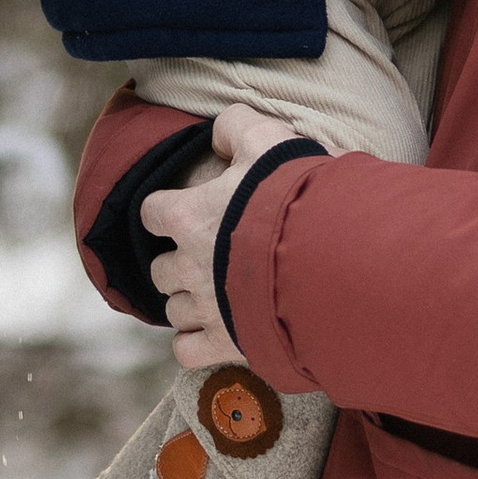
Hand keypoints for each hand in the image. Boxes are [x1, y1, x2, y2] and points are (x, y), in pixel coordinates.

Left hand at [140, 101, 301, 370]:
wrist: (327, 261)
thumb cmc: (296, 199)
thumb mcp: (270, 141)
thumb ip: (237, 126)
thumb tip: (219, 131)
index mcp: (188, 217)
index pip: (150, 212)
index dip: (166, 212)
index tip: (186, 212)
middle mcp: (186, 266)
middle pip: (159, 270)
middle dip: (178, 264)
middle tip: (210, 257)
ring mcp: (204, 308)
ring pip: (173, 310)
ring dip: (189, 303)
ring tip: (219, 296)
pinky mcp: (225, 343)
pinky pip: (187, 352)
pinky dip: (196, 344)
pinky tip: (217, 332)